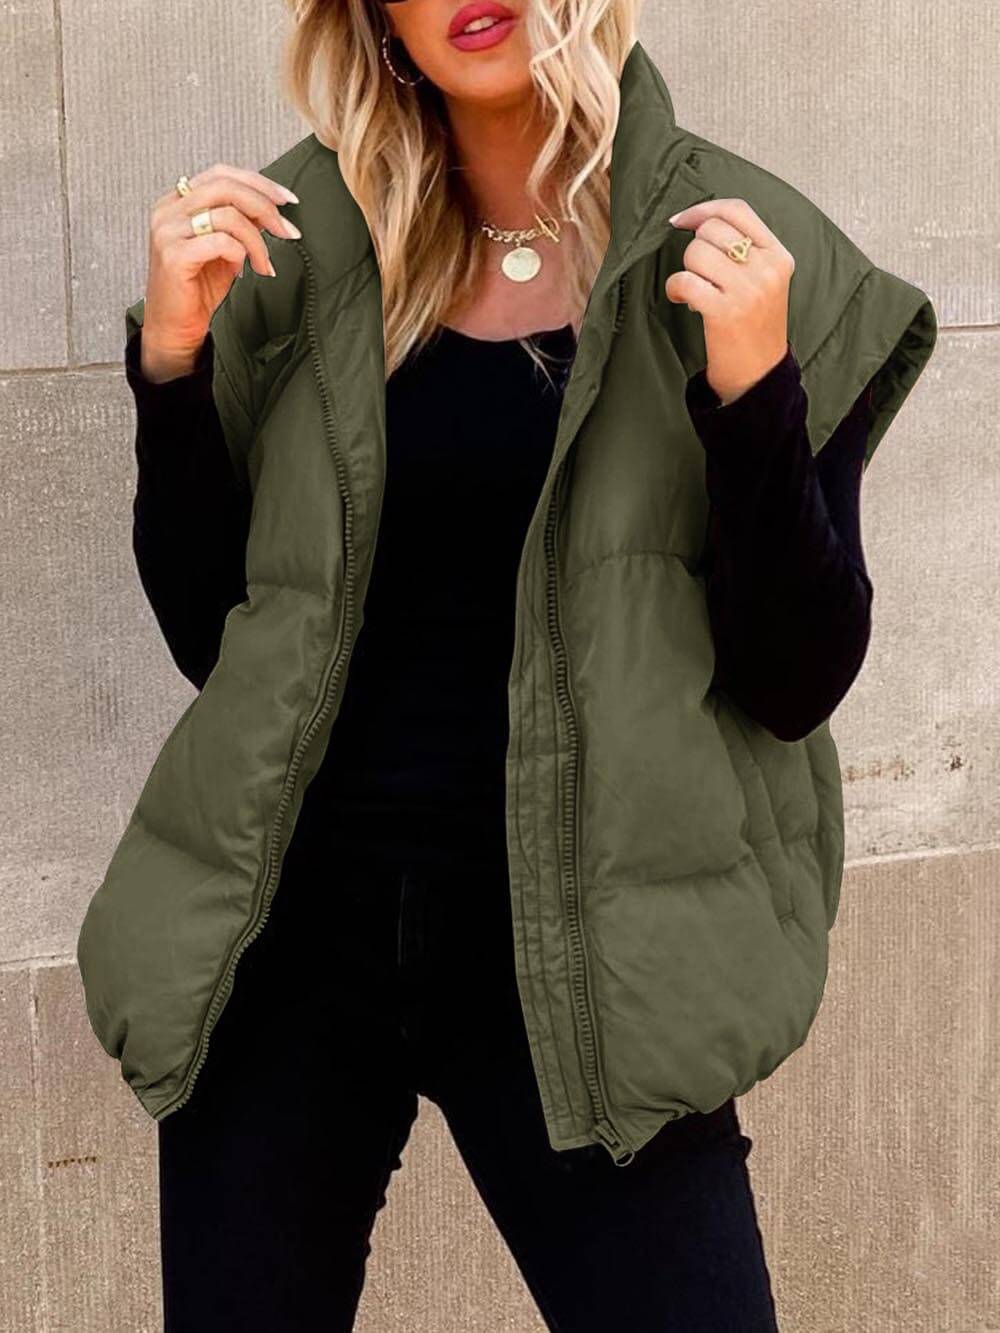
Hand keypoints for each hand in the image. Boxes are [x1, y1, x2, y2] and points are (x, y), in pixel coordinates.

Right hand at [139, 163, 301, 381]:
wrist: (175, 327)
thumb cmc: (197, 289)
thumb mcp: (225, 249)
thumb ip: (241, 223)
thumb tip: (272, 208)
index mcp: (178, 202)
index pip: (221, 174)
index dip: (258, 182)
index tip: (287, 200)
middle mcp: (169, 211)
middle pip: (225, 187)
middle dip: (265, 206)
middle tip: (287, 231)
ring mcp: (168, 232)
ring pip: (228, 215)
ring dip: (258, 241)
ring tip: (264, 264)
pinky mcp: (174, 255)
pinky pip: (221, 242)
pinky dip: (242, 253)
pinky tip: (244, 271)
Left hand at [665, 197, 794, 405]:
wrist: (759, 375)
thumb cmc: (755, 327)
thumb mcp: (765, 280)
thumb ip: (745, 249)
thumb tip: (698, 221)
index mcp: (779, 256)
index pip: (737, 210)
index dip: (703, 209)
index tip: (683, 220)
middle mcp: (766, 269)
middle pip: (711, 230)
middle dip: (694, 249)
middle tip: (700, 274)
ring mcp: (747, 290)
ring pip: (696, 252)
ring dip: (686, 270)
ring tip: (695, 290)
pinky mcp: (724, 311)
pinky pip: (684, 280)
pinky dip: (675, 289)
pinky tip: (682, 300)